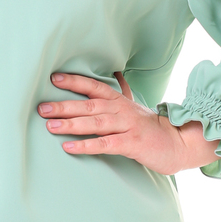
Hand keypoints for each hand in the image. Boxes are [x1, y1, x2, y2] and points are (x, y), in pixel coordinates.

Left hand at [37, 71, 218, 174]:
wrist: (178, 143)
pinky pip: (105, 144)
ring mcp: (127, 126)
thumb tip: (112, 74)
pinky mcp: (132, 144)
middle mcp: (121, 110)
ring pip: (95, 123)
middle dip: (64, 105)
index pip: (94, 86)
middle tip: (42, 108)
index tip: (53, 78)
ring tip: (50, 126)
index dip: (74, 81)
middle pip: (89, 104)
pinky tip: (68, 147)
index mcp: (119, 100)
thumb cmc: (150, 126)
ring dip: (71, 124)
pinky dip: (86, 146)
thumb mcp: (134, 106)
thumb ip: (120, 92)